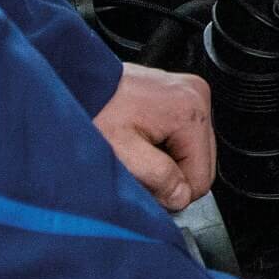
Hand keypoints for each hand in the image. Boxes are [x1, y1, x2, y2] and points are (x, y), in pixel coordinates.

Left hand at [90, 63, 212, 211]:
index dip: (171, 191)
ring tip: (136, 148)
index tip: (145, 183)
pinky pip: (182, 137)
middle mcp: (197, 96)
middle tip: (136, 165)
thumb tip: (180, 197)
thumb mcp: (123, 152)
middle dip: (168, 174)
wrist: (76, 82)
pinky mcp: (179, 94)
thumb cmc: (93, 108)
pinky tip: (140, 137)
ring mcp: (189, 93)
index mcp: (191, 110)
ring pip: (191, 153)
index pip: (201, 179)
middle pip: (199, 165)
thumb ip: (158, 178)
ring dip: (165, 160)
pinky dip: (162, 145)